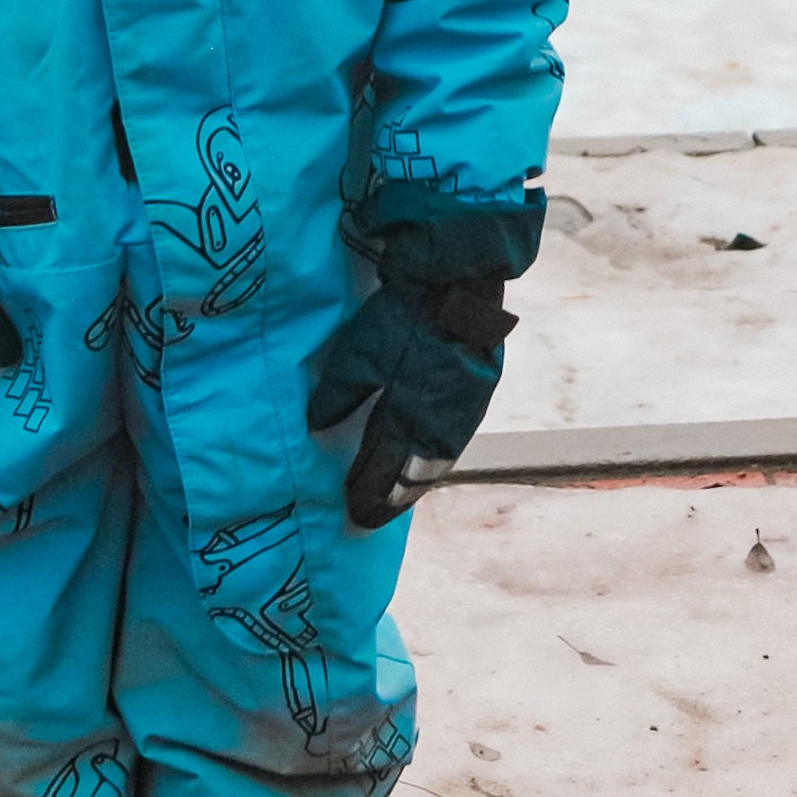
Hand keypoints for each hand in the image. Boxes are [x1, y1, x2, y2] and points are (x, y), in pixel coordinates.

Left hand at [306, 276, 516, 528]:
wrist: (460, 279)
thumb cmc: (404, 314)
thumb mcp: (360, 353)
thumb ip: (339, 395)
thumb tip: (317, 428)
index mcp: (410, 414)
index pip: (385, 469)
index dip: (368, 495)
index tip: (351, 517)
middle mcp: (441, 422)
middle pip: (413, 474)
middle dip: (389, 497)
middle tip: (368, 517)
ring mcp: (465, 409)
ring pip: (436, 460)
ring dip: (414, 481)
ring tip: (397, 497)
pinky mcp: (479, 390)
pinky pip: (453, 439)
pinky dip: (435, 458)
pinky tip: (426, 459)